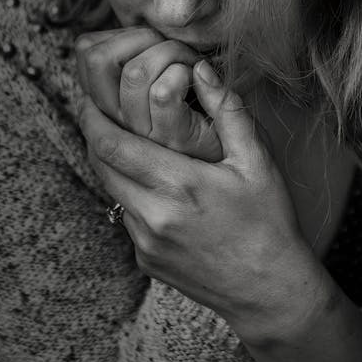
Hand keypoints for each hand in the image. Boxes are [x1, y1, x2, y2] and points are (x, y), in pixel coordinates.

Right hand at [74, 26, 222, 161]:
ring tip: (191, 62)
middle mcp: (118, 120)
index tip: (150, 41)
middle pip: (97, 59)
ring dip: (171, 52)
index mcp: (109, 103)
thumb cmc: (201, 107)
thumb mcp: (157, 81)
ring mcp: (143, 133)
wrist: (238, 152)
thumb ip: (137, 58)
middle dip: (139, 35)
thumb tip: (121, 31)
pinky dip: (186, 72)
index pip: (86, 52)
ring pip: (135, 72)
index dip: (118, 33)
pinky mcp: (172, 139)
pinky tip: (201, 77)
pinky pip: (163, 92)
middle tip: (171, 46)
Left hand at [77, 59, 317, 339]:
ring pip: (111, 191)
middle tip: (98, 110)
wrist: (270, 291)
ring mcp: (145, 242)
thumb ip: (227, 111)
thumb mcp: (258, 162)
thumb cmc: (270, 222)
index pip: (112, 144)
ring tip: (129, 142)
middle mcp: (153, 216)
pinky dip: (133, 195)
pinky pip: (127, 217)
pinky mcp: (145, 260)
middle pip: (100, 166)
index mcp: (179, 185)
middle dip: (95, 135)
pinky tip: (157, 186)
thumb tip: (201, 69)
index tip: (91, 97)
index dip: (93, 117)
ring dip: (114, 166)